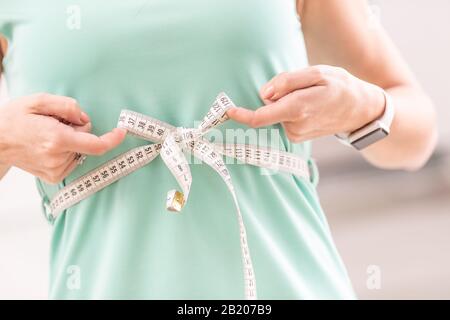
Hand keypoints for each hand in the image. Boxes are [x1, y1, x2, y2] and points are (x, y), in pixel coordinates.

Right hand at [0, 93, 125, 183]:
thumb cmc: (14, 119)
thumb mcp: (38, 101)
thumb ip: (67, 106)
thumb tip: (85, 119)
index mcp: (57, 139)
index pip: (96, 144)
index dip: (112, 139)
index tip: (122, 132)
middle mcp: (58, 157)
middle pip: (87, 141)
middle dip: (79, 129)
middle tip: (55, 123)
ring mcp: (56, 169)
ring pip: (79, 150)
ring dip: (70, 140)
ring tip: (47, 135)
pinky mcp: (54, 176)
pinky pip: (72, 159)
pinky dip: (66, 151)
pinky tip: (48, 146)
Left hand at [227, 65, 385, 142]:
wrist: (360, 110)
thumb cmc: (340, 87)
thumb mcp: (317, 73)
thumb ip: (287, 82)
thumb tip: (263, 94)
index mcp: (297, 109)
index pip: (260, 117)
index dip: (242, 114)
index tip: (227, 111)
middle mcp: (294, 126)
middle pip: (268, 108)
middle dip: (275, 95)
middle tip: (301, 86)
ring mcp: (296, 134)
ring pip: (276, 113)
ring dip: (285, 103)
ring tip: (310, 97)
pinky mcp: (298, 137)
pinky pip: (284, 119)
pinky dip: (289, 111)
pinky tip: (308, 107)